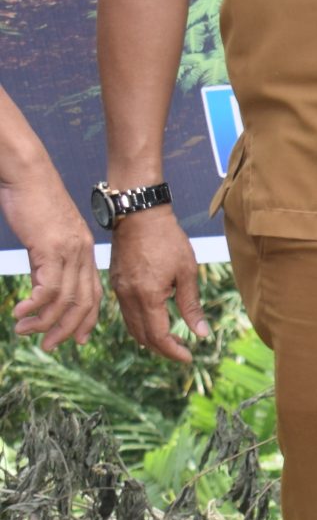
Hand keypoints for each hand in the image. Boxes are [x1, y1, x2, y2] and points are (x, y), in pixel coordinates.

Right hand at [3, 173, 101, 352]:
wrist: (28, 173)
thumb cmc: (33, 202)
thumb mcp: (44, 238)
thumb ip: (46, 265)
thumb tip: (41, 292)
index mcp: (85, 253)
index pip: (94, 294)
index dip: (87, 320)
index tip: (76, 339)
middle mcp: (83, 254)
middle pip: (84, 303)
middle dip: (68, 329)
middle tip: (49, 346)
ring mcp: (69, 251)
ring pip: (66, 299)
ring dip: (45, 321)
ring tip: (24, 331)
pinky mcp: (51, 247)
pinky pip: (47, 287)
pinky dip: (35, 305)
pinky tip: (20, 313)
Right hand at [108, 207, 206, 361]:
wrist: (139, 214)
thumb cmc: (167, 240)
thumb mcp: (187, 272)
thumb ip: (191, 305)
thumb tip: (201, 334)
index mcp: (147, 296)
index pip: (157, 336)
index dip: (173, 351)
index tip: (189, 357)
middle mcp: (128, 296)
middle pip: (142, 336)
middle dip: (162, 349)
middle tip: (181, 352)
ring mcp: (118, 290)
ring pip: (131, 326)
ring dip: (150, 338)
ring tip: (170, 341)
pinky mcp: (116, 282)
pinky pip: (126, 312)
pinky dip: (140, 324)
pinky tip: (155, 322)